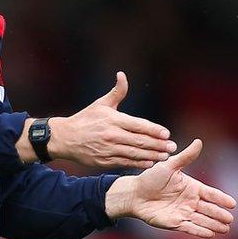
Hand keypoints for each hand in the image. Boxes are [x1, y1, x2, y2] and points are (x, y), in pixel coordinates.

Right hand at [48, 72, 175, 167]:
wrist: (65, 138)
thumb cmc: (85, 119)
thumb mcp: (100, 104)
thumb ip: (116, 92)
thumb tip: (122, 75)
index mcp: (113, 120)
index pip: (138, 125)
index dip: (154, 130)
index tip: (166, 133)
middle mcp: (111, 135)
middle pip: (140, 141)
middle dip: (158, 144)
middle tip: (172, 146)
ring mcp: (108, 149)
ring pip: (135, 153)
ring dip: (152, 155)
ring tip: (165, 155)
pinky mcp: (104, 161)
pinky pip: (125, 162)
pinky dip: (139, 163)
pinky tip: (150, 162)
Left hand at [104, 139, 236, 237]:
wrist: (134, 194)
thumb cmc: (151, 178)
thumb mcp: (169, 166)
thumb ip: (185, 157)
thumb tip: (199, 141)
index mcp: (192, 187)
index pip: (211, 193)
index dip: (222, 198)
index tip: (233, 204)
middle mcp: (190, 201)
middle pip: (209, 209)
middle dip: (220, 214)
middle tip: (231, 219)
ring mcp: (184, 212)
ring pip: (202, 220)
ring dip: (213, 224)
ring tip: (225, 229)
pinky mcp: (175, 223)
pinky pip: (190, 227)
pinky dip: (200, 231)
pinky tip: (210, 234)